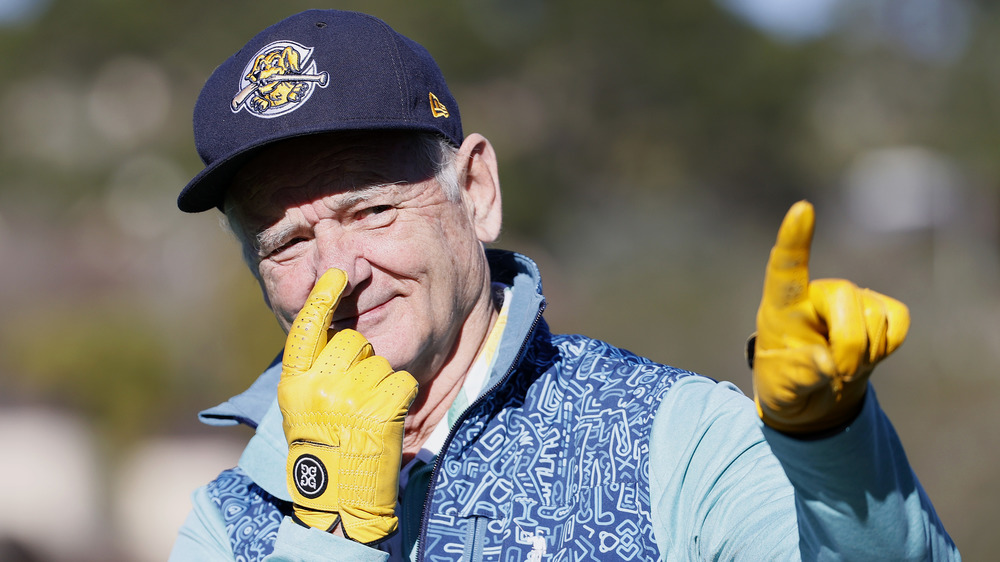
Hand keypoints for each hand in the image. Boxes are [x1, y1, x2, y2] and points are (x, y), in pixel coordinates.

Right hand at [278, 268, 417, 543]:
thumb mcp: (302, 409)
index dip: (322, 298)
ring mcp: (350, 398)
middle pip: (354, 341)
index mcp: (295, 384)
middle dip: (362, 358)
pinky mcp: (381, 411)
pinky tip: (388, 418)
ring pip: (382, 362)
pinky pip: (403, 381)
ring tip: (369, 414)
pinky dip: (402, 396)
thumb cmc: (323, 450)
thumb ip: (314, 372)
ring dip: (383, 382)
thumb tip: (337, 333)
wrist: (340, 498)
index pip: (307, 329)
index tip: (337, 274)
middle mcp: (319, 387)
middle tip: (357, 392)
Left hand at [753, 201, 908, 434]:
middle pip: (846, 300)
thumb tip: (825, 364)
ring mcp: (849, 297)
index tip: (802, 208)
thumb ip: (796, 377)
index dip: (795, 238)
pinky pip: (898, 322)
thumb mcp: (779, 391)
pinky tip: (867, 353)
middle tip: (838, 373)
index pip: (786, 268)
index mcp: (781, 307)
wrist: (816, 393)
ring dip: (866, 354)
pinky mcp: (880, 307)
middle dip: (850, 346)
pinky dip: (888, 347)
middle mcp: (816, 293)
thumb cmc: (787, 384)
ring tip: (845, 364)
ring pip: (874, 316)